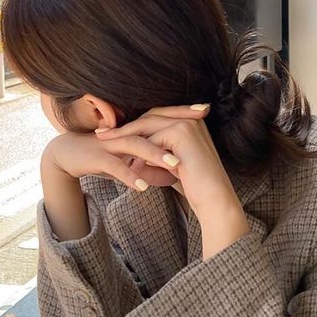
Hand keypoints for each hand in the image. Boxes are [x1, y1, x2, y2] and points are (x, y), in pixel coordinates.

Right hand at [44, 105, 210, 191]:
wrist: (67, 156)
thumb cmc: (102, 155)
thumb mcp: (129, 157)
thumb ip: (151, 162)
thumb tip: (174, 172)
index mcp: (134, 129)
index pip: (160, 117)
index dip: (181, 112)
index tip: (204, 109)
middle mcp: (124, 132)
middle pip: (153, 126)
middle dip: (176, 127)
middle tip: (199, 126)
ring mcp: (111, 144)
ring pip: (136, 145)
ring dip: (156, 154)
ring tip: (175, 164)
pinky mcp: (98, 158)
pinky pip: (115, 167)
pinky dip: (129, 175)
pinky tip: (143, 186)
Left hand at [96, 111, 249, 258]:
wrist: (214, 200)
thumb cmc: (193, 187)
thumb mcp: (168, 167)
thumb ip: (152, 157)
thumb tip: (129, 159)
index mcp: (191, 122)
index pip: (156, 118)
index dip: (134, 125)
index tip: (112, 133)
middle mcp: (191, 118)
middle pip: (150, 117)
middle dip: (124, 126)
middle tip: (101, 134)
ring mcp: (187, 124)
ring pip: (147, 125)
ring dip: (124, 135)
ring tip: (105, 143)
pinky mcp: (182, 134)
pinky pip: (151, 140)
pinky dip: (137, 151)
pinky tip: (125, 162)